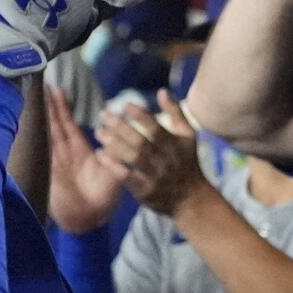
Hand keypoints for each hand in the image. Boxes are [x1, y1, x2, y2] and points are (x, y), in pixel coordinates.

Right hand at [45, 83, 126, 233]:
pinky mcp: (50, 171)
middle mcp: (66, 154)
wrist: (90, 220)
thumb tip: (113, 139)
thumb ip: (115, 157)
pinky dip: (35, 136)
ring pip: (47, 133)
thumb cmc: (103, 201)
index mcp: (82, 152)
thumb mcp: (113, 174)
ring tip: (35, 96)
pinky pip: (42, 150)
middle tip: (42, 83)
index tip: (58, 89)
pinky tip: (29, 121)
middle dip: (49, 105)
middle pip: (55, 124)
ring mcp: (55, 161)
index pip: (70, 125)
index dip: (64, 108)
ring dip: (42, 116)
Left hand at [96, 90, 209, 217]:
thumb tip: (162, 91)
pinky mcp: (146, 191)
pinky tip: (100, 154)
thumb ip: (176, 114)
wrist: (193, 200)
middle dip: (120, 127)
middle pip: (140, 141)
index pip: (156, 128)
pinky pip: (126, 177)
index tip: (125, 105)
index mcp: (176, 145)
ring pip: (132, 158)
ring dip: (113, 144)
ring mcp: (156, 177)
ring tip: (99, 132)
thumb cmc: (187, 163)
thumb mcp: (188, 138)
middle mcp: (166, 160)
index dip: (141, 116)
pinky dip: (112, 165)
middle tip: (103, 115)